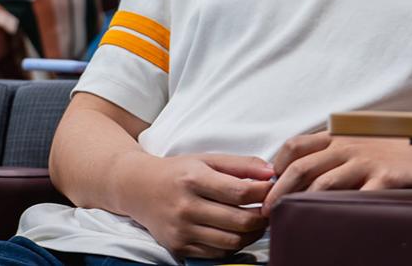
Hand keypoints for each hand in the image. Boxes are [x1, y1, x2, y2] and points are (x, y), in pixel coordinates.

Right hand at [124, 151, 273, 258]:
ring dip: (252, 234)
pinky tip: (239, 233)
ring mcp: (181, 230)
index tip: (272, 188)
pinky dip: (234, 245)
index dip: (262, 192)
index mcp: (194, 178)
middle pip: (238, 220)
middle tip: (271, 208)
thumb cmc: (178, 171)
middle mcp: (186, 206)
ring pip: (230, 241)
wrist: (139, 188)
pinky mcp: (178, 247)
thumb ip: (240, 164)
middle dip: (262, 216)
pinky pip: (216, 254)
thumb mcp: (207, 158)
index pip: (238, 191)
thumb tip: (270, 172)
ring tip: (259, 222)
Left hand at [262, 131, 411, 215]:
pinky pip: (357, 198)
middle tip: (267, 210)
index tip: (266, 186)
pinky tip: (329, 225)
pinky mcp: (383, 180)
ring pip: (323, 184)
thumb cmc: (384, 153)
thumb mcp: (352, 145)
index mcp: (335, 139)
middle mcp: (346, 148)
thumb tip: (293, 176)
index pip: (294, 147)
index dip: (275, 166)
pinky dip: (339, 212)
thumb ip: (327, 156)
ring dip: (301, 203)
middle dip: (279, 191)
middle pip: (302, 168)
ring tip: (289, 220)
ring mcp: (364, 163)